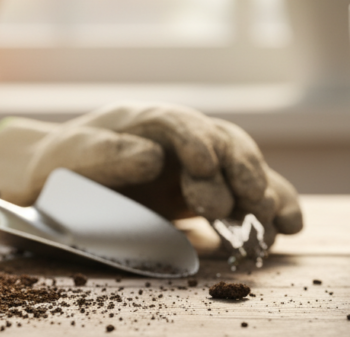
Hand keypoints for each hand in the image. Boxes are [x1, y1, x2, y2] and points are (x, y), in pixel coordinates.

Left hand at [0, 102, 302, 245]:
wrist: (62, 180)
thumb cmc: (64, 164)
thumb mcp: (72, 155)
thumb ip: (106, 153)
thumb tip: (153, 156)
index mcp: (147, 121)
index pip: (177, 124)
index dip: (194, 142)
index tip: (205, 166)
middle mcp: (182, 137)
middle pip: (222, 143)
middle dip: (241, 171)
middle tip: (252, 203)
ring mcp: (200, 163)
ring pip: (244, 167)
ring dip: (265, 192)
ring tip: (279, 222)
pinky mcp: (210, 191)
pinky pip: (246, 195)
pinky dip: (270, 206)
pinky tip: (287, 228)